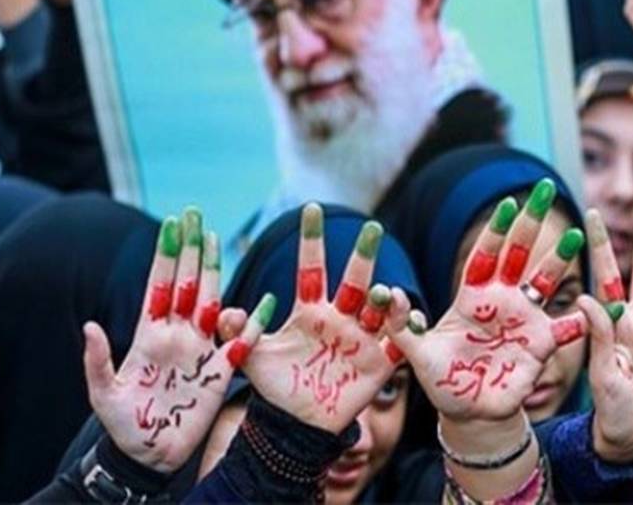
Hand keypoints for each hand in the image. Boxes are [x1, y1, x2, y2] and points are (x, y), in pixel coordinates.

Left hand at [83, 208, 270, 473]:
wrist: (149, 456)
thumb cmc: (122, 427)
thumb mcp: (103, 394)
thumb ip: (98, 360)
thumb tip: (90, 325)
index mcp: (149, 335)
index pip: (160, 285)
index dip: (166, 255)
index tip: (171, 224)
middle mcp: (177, 334)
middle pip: (188, 283)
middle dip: (191, 248)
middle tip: (195, 214)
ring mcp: (200, 349)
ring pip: (212, 301)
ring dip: (214, 270)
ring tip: (215, 238)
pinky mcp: (221, 372)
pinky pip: (241, 343)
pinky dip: (253, 323)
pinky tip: (265, 301)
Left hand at [240, 204, 407, 432]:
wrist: (296, 424)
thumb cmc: (276, 386)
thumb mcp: (253, 357)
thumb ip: (239, 333)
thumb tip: (220, 312)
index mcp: (310, 311)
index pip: (312, 266)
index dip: (312, 239)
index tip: (311, 208)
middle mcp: (340, 317)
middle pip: (354, 280)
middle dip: (364, 254)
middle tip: (372, 228)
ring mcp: (362, 338)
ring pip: (381, 309)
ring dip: (387, 298)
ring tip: (386, 294)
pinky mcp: (380, 363)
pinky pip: (400, 343)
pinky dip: (408, 331)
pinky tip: (412, 321)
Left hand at [386, 182, 586, 444]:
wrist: (470, 412)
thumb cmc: (441, 381)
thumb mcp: (416, 354)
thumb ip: (403, 326)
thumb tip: (392, 294)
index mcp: (472, 297)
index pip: (485, 255)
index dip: (495, 231)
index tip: (507, 204)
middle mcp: (502, 301)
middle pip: (519, 254)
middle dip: (532, 222)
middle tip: (547, 189)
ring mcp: (525, 320)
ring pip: (546, 280)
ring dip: (561, 258)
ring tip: (579, 234)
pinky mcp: (543, 345)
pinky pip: (570, 328)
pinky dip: (589, 318)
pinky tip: (606, 305)